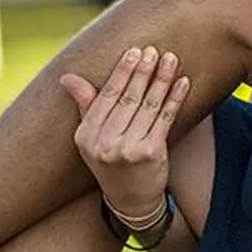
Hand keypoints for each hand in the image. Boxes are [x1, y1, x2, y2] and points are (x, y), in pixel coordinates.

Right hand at [61, 46, 189, 220]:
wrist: (131, 201)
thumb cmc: (111, 163)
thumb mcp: (90, 139)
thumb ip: (86, 106)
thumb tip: (67, 77)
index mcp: (87, 136)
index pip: (106, 96)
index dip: (122, 72)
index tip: (133, 51)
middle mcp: (105, 143)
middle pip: (129, 98)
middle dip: (143, 71)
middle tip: (153, 51)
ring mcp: (129, 149)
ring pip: (149, 105)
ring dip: (162, 79)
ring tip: (171, 59)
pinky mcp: (152, 153)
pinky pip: (165, 119)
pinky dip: (175, 98)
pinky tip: (184, 83)